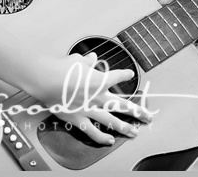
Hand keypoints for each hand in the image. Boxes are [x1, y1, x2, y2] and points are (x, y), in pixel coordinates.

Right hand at [29, 52, 152, 144]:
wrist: (49, 80)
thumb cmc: (63, 69)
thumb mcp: (78, 60)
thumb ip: (87, 61)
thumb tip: (92, 57)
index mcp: (100, 80)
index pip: (118, 76)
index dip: (125, 74)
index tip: (130, 74)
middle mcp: (99, 96)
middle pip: (123, 105)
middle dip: (138, 112)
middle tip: (147, 116)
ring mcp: (90, 109)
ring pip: (112, 121)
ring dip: (125, 127)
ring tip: (135, 132)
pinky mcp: (79, 119)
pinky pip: (93, 131)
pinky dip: (102, 137)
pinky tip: (110, 141)